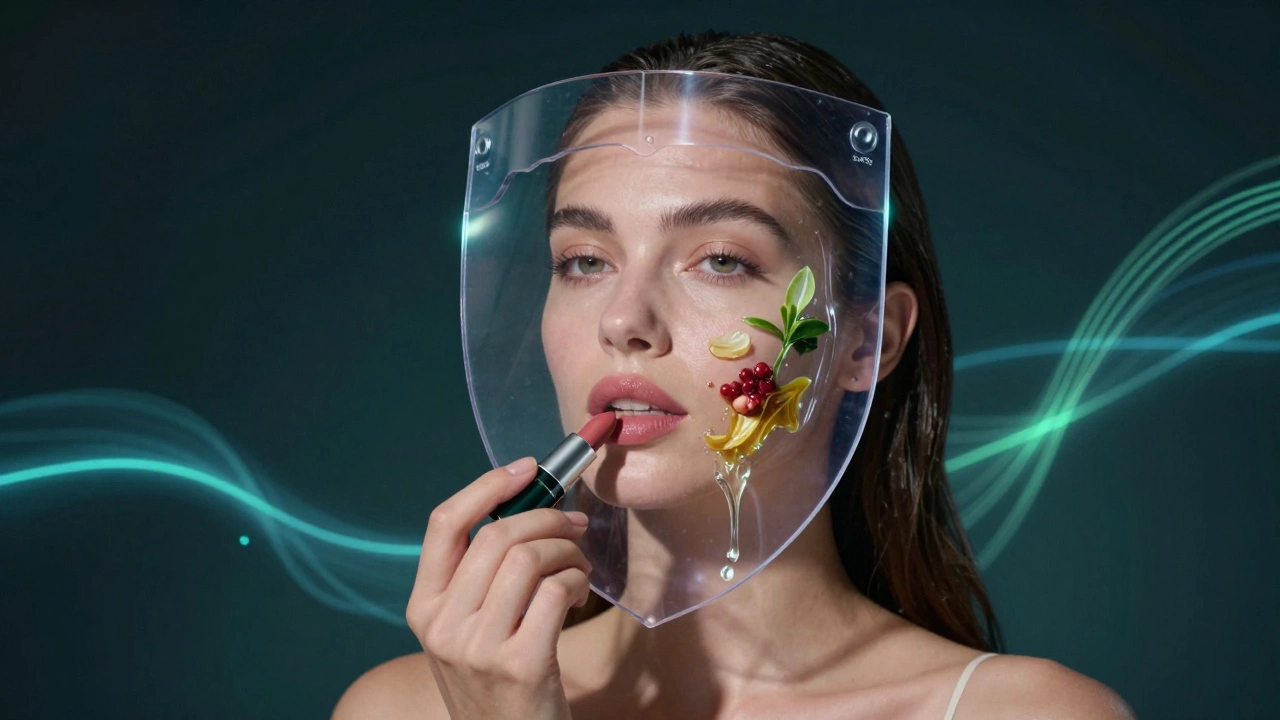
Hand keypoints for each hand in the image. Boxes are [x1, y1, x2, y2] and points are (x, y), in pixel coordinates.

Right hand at [407, 457, 591, 719]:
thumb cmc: (499, 683)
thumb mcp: (469, 630)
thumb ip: (482, 578)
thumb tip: (528, 505)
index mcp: (424, 608)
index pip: (444, 524)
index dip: (488, 487)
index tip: (528, 469)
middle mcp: (441, 625)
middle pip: (496, 535)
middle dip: (547, 517)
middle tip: (575, 524)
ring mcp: (477, 647)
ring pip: (527, 558)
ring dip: (567, 550)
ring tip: (579, 565)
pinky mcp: (519, 664)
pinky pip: (554, 592)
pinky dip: (576, 582)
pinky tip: (578, 595)